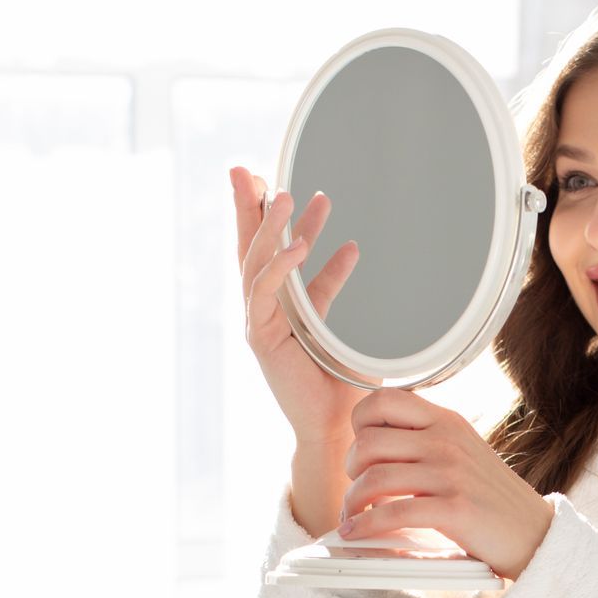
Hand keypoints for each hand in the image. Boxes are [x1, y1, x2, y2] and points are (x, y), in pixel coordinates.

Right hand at [231, 166, 363, 445]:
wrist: (336, 426)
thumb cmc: (337, 381)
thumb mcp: (337, 321)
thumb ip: (331, 284)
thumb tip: (349, 246)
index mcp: (277, 306)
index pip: (265, 251)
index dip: (259, 215)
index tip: (261, 179)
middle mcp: (262, 312)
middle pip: (249, 250)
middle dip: (248, 210)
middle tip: (249, 172)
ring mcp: (257, 324)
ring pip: (255, 265)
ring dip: (269, 229)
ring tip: (286, 195)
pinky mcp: (261, 339)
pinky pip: (266, 295)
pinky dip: (281, 268)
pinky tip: (300, 245)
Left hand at [337, 388, 556, 581]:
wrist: (534, 533)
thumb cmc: (493, 499)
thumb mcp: (464, 451)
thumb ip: (427, 440)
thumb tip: (374, 447)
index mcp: (447, 421)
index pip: (384, 400)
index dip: (360, 424)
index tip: (363, 449)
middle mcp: (446, 441)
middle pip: (368, 441)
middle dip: (351, 469)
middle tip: (358, 488)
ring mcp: (451, 474)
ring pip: (374, 477)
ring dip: (352, 501)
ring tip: (352, 515)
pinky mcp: (454, 509)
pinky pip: (392, 513)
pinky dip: (365, 525)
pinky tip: (358, 533)